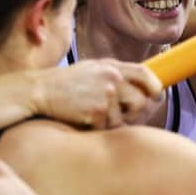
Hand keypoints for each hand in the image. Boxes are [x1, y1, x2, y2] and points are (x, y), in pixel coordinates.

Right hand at [34, 59, 162, 128]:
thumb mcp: (92, 69)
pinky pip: (106, 128)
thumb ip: (114, 74)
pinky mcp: (96, 113)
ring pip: (123, 119)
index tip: (155, 95)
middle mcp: (112, 79)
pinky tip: (82, 118)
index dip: (154, 86)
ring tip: (92, 113)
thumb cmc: (66, 82)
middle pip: (140, 101)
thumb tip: (140, 85)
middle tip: (117, 114)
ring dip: (111, 122)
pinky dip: (96, 128)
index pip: (145, 73)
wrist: (40, 90)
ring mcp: (105, 96)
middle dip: (132, 112)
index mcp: (111, 66)